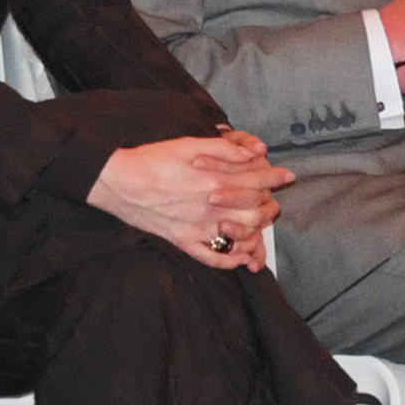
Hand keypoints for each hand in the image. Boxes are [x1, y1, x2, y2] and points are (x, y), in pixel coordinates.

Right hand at [88, 133, 287, 269]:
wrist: (117, 181)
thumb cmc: (151, 158)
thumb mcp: (189, 144)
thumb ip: (224, 150)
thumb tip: (253, 153)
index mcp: (214, 180)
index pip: (257, 180)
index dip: (275, 176)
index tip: (287, 175)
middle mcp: (210, 207)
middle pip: (255, 210)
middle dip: (270, 203)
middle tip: (273, 198)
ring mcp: (197, 228)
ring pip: (241, 236)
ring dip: (257, 231)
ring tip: (262, 224)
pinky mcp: (182, 241)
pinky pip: (213, 257)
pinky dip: (231, 259)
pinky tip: (242, 256)